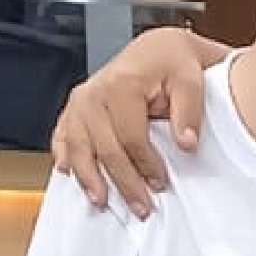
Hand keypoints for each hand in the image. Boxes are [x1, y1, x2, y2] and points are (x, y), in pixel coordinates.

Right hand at [50, 26, 218, 216]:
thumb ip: (190, 111)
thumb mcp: (192, 79)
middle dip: (122, 182)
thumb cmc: (175, 62)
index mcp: (122, 85)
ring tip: (102, 201)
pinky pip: (63, 137)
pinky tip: (70, 174)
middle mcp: (94, 94)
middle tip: (140, 207)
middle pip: (104, 148)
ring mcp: (80, 102)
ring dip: (89, 178)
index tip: (160, 184)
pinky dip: (67, 157)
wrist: (159, 48)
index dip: (146, 164)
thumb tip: (187, 144)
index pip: (131, 136)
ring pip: (78, 147)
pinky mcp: (75, 108)